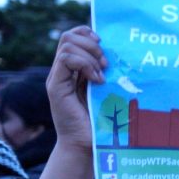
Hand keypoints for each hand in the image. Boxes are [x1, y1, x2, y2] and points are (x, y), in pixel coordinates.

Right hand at [48, 26, 106, 154]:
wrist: (86, 145)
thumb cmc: (102, 122)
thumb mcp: (108, 93)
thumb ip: (108, 75)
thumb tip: (122, 57)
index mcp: (75, 70)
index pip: (74, 37)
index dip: (87, 33)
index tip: (105, 44)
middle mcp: (64, 71)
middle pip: (68, 37)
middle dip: (90, 43)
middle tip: (106, 63)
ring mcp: (58, 78)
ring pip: (67, 45)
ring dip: (90, 55)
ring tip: (102, 75)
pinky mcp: (56, 86)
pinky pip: (66, 60)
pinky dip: (85, 65)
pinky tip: (97, 81)